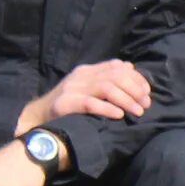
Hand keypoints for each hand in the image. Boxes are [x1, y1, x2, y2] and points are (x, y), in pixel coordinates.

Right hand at [18, 59, 150, 130]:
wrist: (37, 119)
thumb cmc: (69, 107)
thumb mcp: (88, 90)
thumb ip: (106, 81)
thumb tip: (132, 73)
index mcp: (87, 71)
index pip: (118, 67)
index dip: (137, 78)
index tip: (147, 93)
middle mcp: (80, 76)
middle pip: (115, 76)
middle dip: (135, 90)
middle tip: (145, 105)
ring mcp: (71, 89)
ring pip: (106, 87)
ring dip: (127, 100)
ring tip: (137, 111)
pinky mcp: (64, 104)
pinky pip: (90, 103)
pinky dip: (107, 108)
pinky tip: (118, 115)